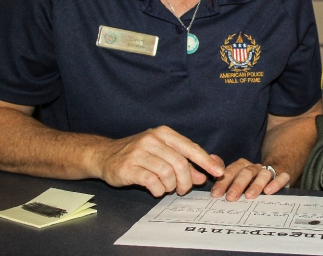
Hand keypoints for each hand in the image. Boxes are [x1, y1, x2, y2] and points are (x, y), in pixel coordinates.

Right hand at [93, 126, 224, 196]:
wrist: (105, 155)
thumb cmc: (139, 154)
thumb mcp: (163, 153)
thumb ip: (184, 162)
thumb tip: (203, 176)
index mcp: (164, 133)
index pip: (190, 147)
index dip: (206, 161)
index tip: (218, 172)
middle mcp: (153, 140)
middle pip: (181, 164)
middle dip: (187, 181)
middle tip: (183, 189)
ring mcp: (140, 152)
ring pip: (168, 174)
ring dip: (171, 186)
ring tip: (167, 188)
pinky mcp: (129, 167)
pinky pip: (153, 182)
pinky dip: (158, 190)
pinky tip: (156, 189)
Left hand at [210, 159, 290, 200]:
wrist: (281, 161)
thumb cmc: (253, 176)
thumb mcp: (238, 173)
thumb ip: (224, 169)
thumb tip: (211, 158)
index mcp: (243, 166)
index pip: (232, 171)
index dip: (223, 182)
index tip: (215, 194)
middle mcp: (256, 167)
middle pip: (246, 172)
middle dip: (238, 185)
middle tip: (230, 197)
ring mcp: (270, 170)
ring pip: (263, 174)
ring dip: (255, 185)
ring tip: (249, 196)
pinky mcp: (284, 175)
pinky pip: (282, 177)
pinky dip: (276, 183)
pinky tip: (269, 191)